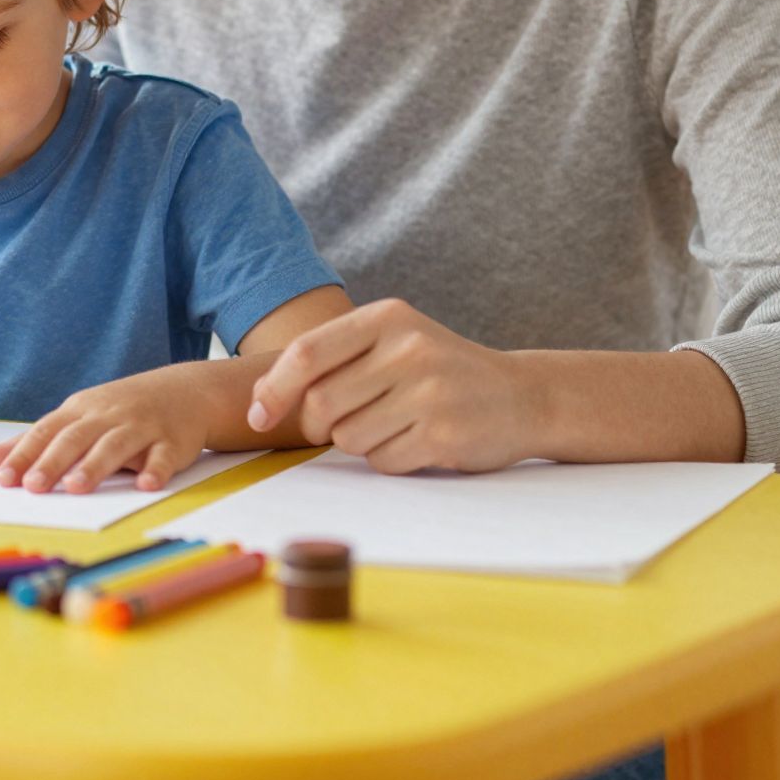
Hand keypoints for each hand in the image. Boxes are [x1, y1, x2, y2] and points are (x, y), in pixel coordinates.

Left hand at [0, 368, 207, 493]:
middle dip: (53, 461)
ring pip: (115, 445)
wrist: (185, 390)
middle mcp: (108, 416)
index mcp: (81, 411)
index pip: (47, 432)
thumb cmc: (121, 410)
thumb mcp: (77, 417)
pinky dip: (155, 469)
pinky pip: (163, 455)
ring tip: (76, 487)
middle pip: (76, 438)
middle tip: (34, 486)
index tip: (4, 478)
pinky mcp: (172, 440)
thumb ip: (36, 440)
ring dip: (96, 465)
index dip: (25, 454)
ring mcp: (141, 426)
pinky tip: (146, 484)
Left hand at [248, 299, 538, 474]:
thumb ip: (337, 359)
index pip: (307, 353)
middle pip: (321, 404)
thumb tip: (263, 400)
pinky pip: (382, 461)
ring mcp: (429, 391)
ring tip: (395, 425)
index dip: (273, 389)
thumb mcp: (394, 342)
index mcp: (387, 318)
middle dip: (318, 427)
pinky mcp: (444, 433)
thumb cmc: (440, 372)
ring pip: (348, 438)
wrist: (521, 396)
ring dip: (359, 443)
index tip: (258, 417)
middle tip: (341, 426)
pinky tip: (418, 441)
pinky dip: (389, 460)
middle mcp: (408, 348)